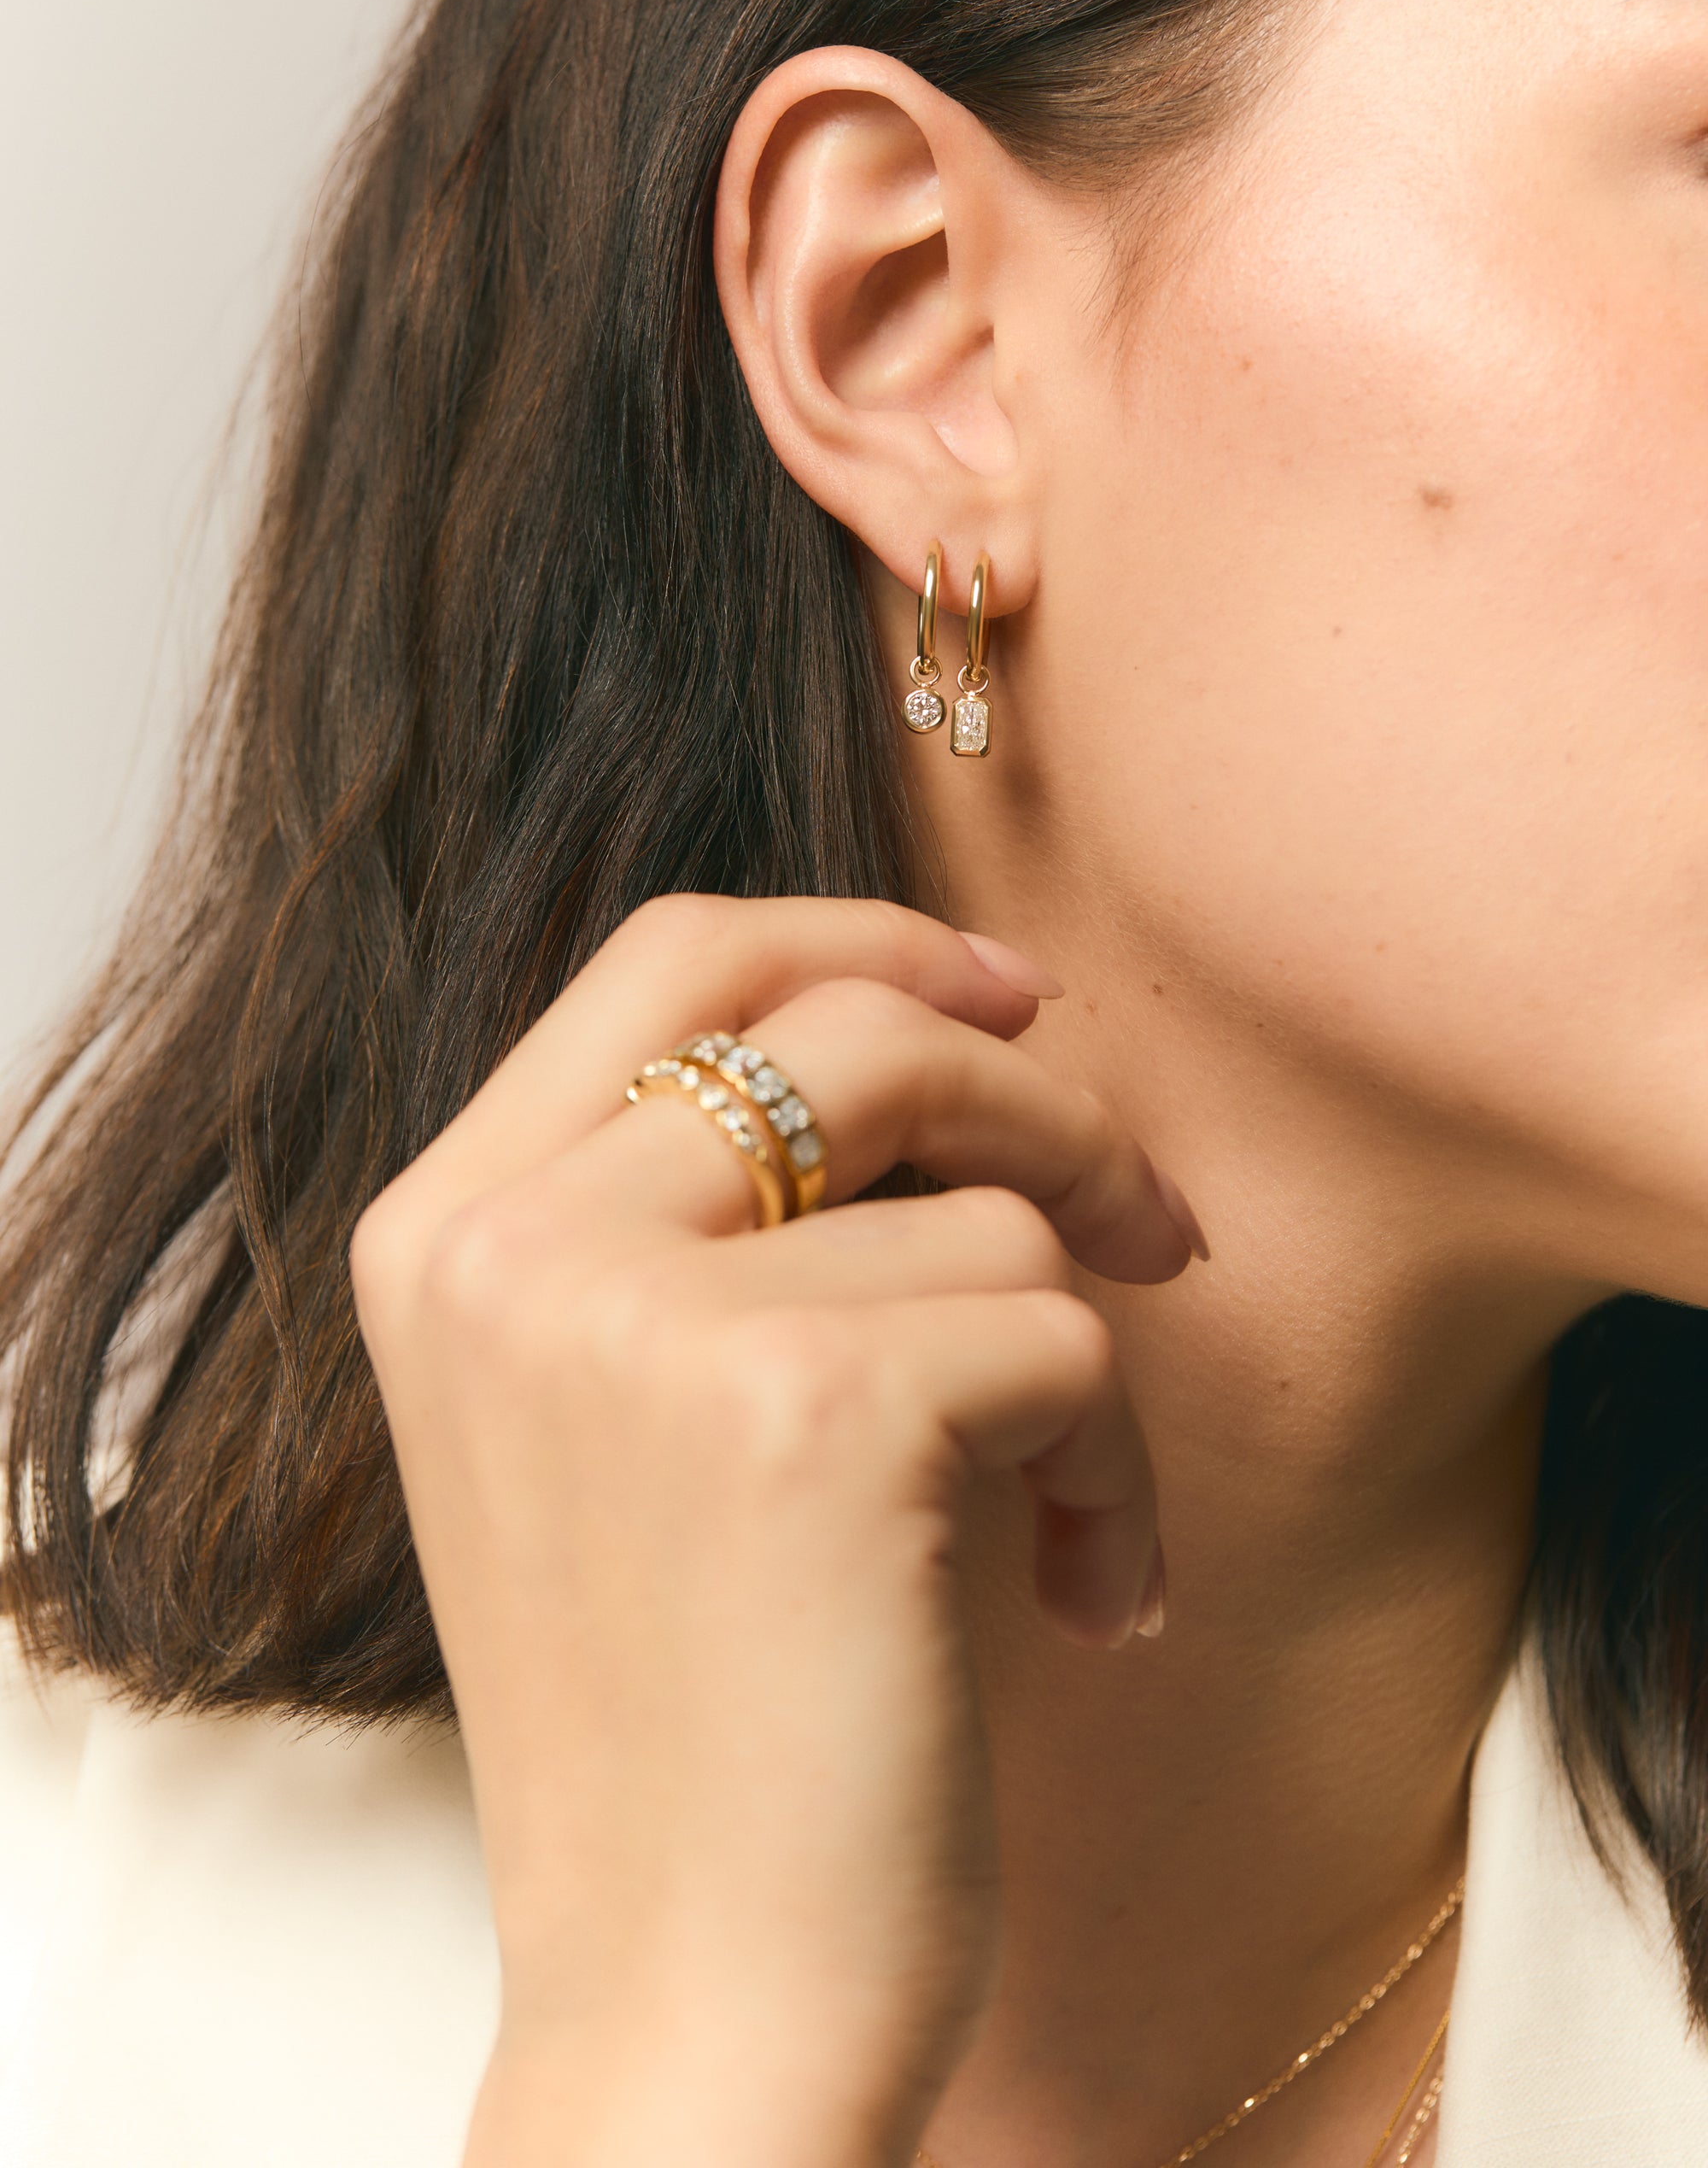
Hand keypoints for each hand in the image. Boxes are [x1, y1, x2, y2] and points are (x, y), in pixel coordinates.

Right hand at [350, 896, 1191, 2167]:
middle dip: (1040, 1098)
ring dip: (1086, 1345)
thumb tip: (941, 1024)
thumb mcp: (605, 1421)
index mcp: (444, 1231)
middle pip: (853, 1023)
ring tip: (1070, 1499)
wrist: (689, 2009)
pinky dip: (1118, 1467)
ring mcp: (645, 1314)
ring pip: (992, 1196)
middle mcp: (513, 1244)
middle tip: (1144, 1218)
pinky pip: (1062, 1331)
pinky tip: (1078, 1596)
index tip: (1003, 995)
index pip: (670, 952)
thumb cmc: (687, 1724)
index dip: (861, 938)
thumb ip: (693, 1216)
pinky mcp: (809, 1409)